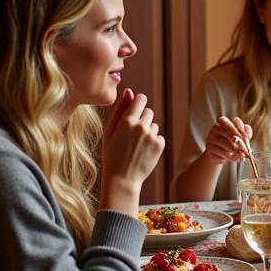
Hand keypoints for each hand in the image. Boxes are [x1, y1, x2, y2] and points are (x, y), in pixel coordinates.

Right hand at [101, 89, 164, 211]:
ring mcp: (152, 136)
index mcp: (127, 121)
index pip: (141, 99)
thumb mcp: (110, 131)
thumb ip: (120, 109)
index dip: (139, 103)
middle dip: (142, 119)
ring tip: (136, 146)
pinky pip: (159, 136)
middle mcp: (141, 126)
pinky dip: (153, 142)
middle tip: (131, 135)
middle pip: (149, 112)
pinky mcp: (160, 145)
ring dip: (147, 131)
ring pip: (154, 125)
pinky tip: (143, 151)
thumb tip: (129, 91)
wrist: (122, 179)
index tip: (136, 109)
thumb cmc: (112, 154)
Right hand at [204, 116, 253, 164]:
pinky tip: (237, 159)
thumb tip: (247, 136)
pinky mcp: (210, 150)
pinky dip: (232, 157)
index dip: (241, 129)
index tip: (248, 138)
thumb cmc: (230, 142)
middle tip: (246, 149)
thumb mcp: (239, 136)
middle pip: (230, 132)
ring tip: (243, 155)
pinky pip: (223, 153)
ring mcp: (211, 139)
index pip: (234, 121)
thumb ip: (245, 133)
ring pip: (227, 144)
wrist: (218, 155)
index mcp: (224, 122)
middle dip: (240, 142)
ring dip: (237, 151)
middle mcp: (215, 129)